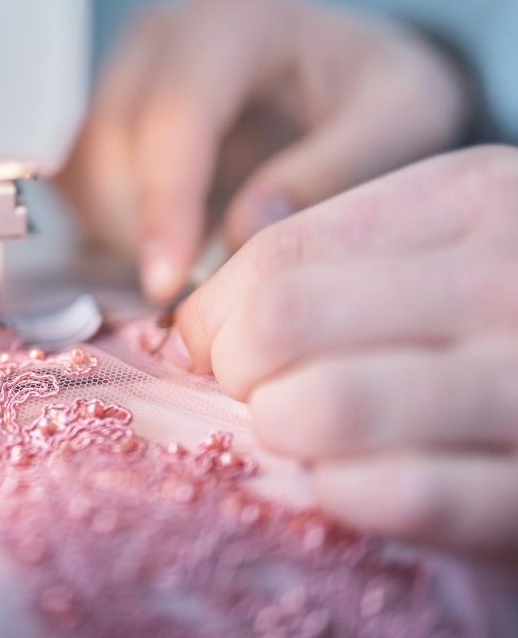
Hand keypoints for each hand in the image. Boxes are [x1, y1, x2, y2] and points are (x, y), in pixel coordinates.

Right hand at [58, 0, 469, 301]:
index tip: (165, 281)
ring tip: (187, 269)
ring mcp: (124, 67)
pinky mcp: (105, 108)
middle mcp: (161, 31)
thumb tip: (245, 229)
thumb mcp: (401, 123)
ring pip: (80, 164)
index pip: (172, 113)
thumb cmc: (380, 97)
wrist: (357, 80)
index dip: (163, 203)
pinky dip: (106, 226)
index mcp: (233, 18)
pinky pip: (77, 180)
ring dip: (117, 230)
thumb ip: (331, 172)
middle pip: (109, 140)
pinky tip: (164, 249)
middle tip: (189, 292)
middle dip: (138, 227)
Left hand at [175, 146, 517, 555]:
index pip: (280, 254)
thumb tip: (208, 278)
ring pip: (328, 404)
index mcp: (473, 198)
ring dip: (282, 431)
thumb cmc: (511, 312)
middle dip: (238, 371)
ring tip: (301, 437)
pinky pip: (404, 494)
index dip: (214, 314)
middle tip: (258, 396)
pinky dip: (342, 494)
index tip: (205, 349)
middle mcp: (509, 278)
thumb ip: (339, 247)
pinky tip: (345, 485)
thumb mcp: (454, 237)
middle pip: (285, 321)